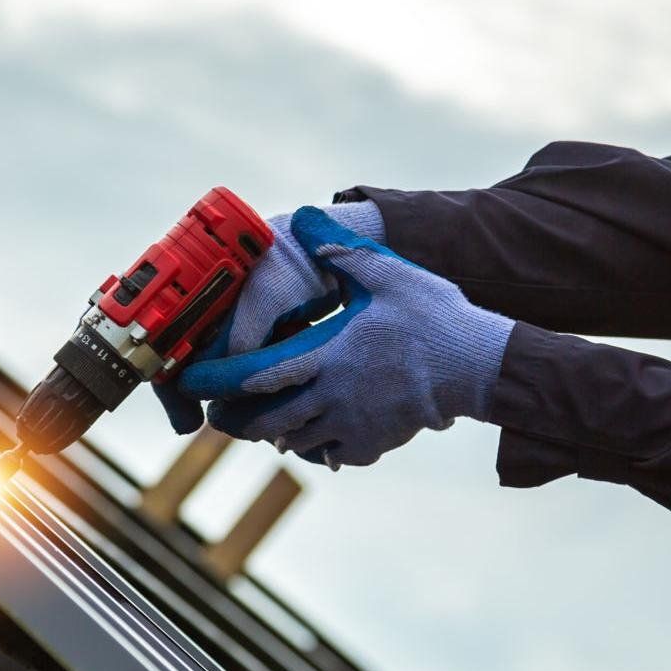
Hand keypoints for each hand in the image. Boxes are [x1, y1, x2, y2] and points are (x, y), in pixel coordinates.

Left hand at [175, 207, 511, 468]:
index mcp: (326, 355)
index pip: (255, 375)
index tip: (193, 381)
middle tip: (219, 411)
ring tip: (264, 419)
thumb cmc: (433, 317)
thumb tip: (303, 218)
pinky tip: (316, 432)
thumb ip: (340, 249)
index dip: (217, 381)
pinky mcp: (374, 443)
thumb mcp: (386, 273)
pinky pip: (331, 453)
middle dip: (236, 419)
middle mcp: (332, 396)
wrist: (478, 367)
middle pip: (265, 421)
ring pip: (294, 440)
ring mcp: (352, 424)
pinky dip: (315, 446)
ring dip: (274, 432)